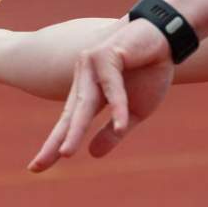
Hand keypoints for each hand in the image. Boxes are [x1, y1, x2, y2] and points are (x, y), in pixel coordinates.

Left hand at [29, 18, 172, 171]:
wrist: (170, 39)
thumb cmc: (151, 72)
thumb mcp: (134, 111)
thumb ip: (114, 132)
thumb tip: (92, 155)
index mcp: (89, 90)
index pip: (70, 121)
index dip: (54, 145)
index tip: (37, 168)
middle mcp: (85, 76)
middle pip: (70, 115)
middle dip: (56, 141)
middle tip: (39, 166)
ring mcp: (93, 63)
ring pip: (84, 103)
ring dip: (76, 129)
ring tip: (66, 153)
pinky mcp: (107, 54)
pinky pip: (112, 85)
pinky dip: (117, 106)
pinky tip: (121, 125)